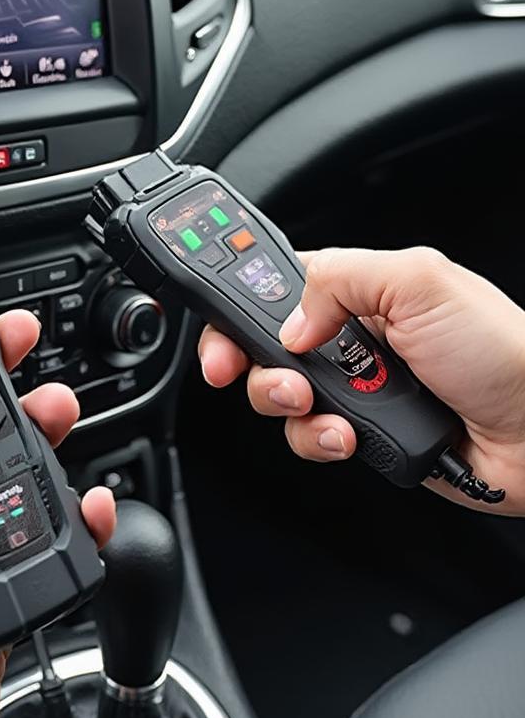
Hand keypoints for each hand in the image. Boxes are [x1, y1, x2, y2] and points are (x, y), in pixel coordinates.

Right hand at [198, 247, 524, 513]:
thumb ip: (339, 277)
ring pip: (279, 399)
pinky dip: (321, 440)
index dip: (235, 307)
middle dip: (253, 366)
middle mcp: (348, 337)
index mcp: (357, 289)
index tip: (221, 333)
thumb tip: (287, 323)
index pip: (272, 287)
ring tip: (327, 410)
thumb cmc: (505, 352)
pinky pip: (311, 438)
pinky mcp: (362, 433)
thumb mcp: (421, 281)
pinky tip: (350, 437)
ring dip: (289, 407)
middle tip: (279, 378)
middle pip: (261, 347)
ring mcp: (354, 388)